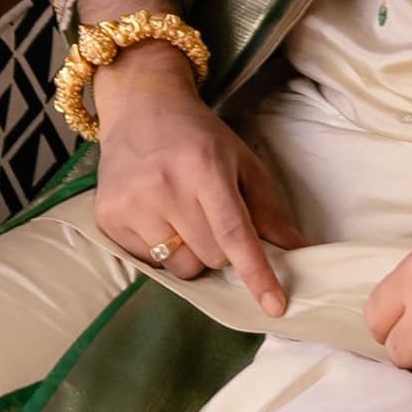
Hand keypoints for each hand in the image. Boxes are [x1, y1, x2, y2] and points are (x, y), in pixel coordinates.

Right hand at [92, 48, 296, 317]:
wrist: (139, 106)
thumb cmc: (197, 136)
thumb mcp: (241, 160)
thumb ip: (270, 208)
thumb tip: (302, 250)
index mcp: (204, 167)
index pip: (234, 233)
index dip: (257, 273)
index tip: (276, 306)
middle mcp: (165, 186)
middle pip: (211, 256)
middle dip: (221, 249)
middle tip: (210, 216)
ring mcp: (132, 204)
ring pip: (181, 267)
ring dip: (191, 254)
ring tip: (181, 217)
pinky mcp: (109, 218)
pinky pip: (149, 263)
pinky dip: (161, 249)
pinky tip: (155, 215)